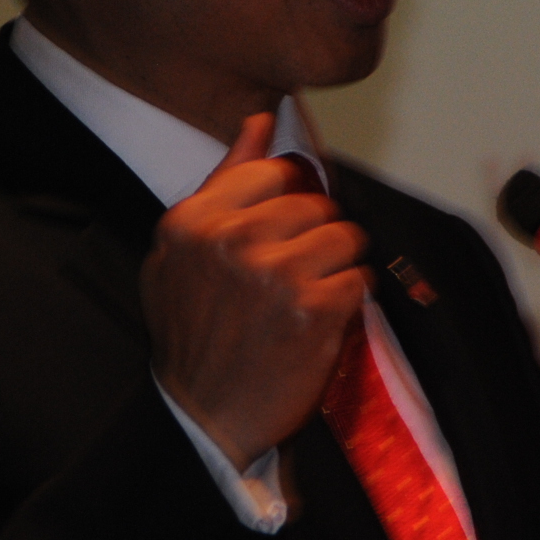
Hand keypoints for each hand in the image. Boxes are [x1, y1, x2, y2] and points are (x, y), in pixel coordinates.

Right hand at [142, 113, 370, 468]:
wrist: (204, 417)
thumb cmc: (193, 334)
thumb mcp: (179, 251)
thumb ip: (222, 182)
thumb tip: (259, 123)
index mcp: (194, 221)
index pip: (273, 172)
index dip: (289, 200)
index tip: (286, 228)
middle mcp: (232, 241)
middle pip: (314, 203)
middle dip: (316, 234)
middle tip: (297, 272)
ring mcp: (275, 274)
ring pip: (344, 236)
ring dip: (339, 265)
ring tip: (311, 294)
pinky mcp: (315, 309)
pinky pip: (360, 277)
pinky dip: (352, 298)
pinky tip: (323, 319)